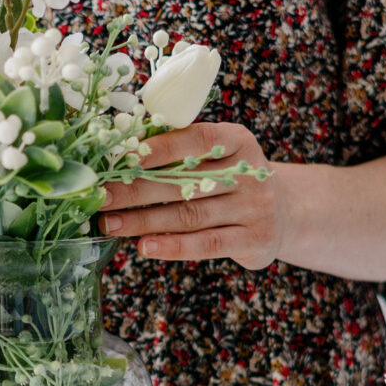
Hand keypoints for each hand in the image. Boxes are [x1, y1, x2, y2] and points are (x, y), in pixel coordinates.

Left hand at [98, 121, 286, 265]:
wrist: (283, 212)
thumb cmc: (231, 179)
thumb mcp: (218, 156)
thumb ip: (180, 151)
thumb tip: (123, 150)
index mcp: (239, 141)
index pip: (197, 139)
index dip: (161, 148)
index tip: (124, 156)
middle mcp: (251, 173)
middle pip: (186, 182)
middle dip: (137, 189)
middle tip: (102, 196)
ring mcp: (256, 209)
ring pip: (190, 216)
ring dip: (144, 221)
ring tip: (110, 224)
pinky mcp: (254, 241)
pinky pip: (205, 244)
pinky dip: (172, 246)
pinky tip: (144, 246)